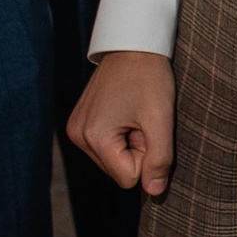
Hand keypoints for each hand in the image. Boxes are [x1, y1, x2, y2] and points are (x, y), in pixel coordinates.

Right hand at [68, 50, 175, 194]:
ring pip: (113, 158)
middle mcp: (78, 136)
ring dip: (130, 141)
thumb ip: (160, 158)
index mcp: (94, 137)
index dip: (147, 156)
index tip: (149, 126)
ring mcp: (75, 129)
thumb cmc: (149, 77)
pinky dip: (120, 133)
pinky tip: (125, 111)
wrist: (133, 44)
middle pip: (118, 169)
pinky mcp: (79, 122)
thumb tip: (154, 193)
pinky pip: (105, 145)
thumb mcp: (161, 118)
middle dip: (137, 149)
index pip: (128, 177)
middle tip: (143, 117)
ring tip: (135, 112)